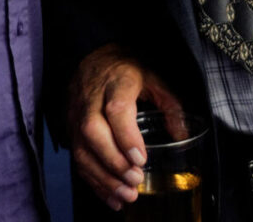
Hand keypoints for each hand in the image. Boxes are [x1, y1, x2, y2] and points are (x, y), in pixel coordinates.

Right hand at [68, 44, 187, 210]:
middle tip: (135, 179)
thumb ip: (170, 105)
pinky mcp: (70, 128)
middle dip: (113, 161)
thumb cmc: (126, 69)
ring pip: (82, 149)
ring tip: (126, 195)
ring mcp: (77, 114)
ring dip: (103, 177)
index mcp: (117, 81)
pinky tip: (111, 195)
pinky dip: (93, 181)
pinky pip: (77, 158)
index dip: (126, 136)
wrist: (93, 57)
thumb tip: (182, 134)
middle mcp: (91, 98)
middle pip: (93, 131)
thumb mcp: (153, 78)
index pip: (116, 109)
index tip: (141, 158)